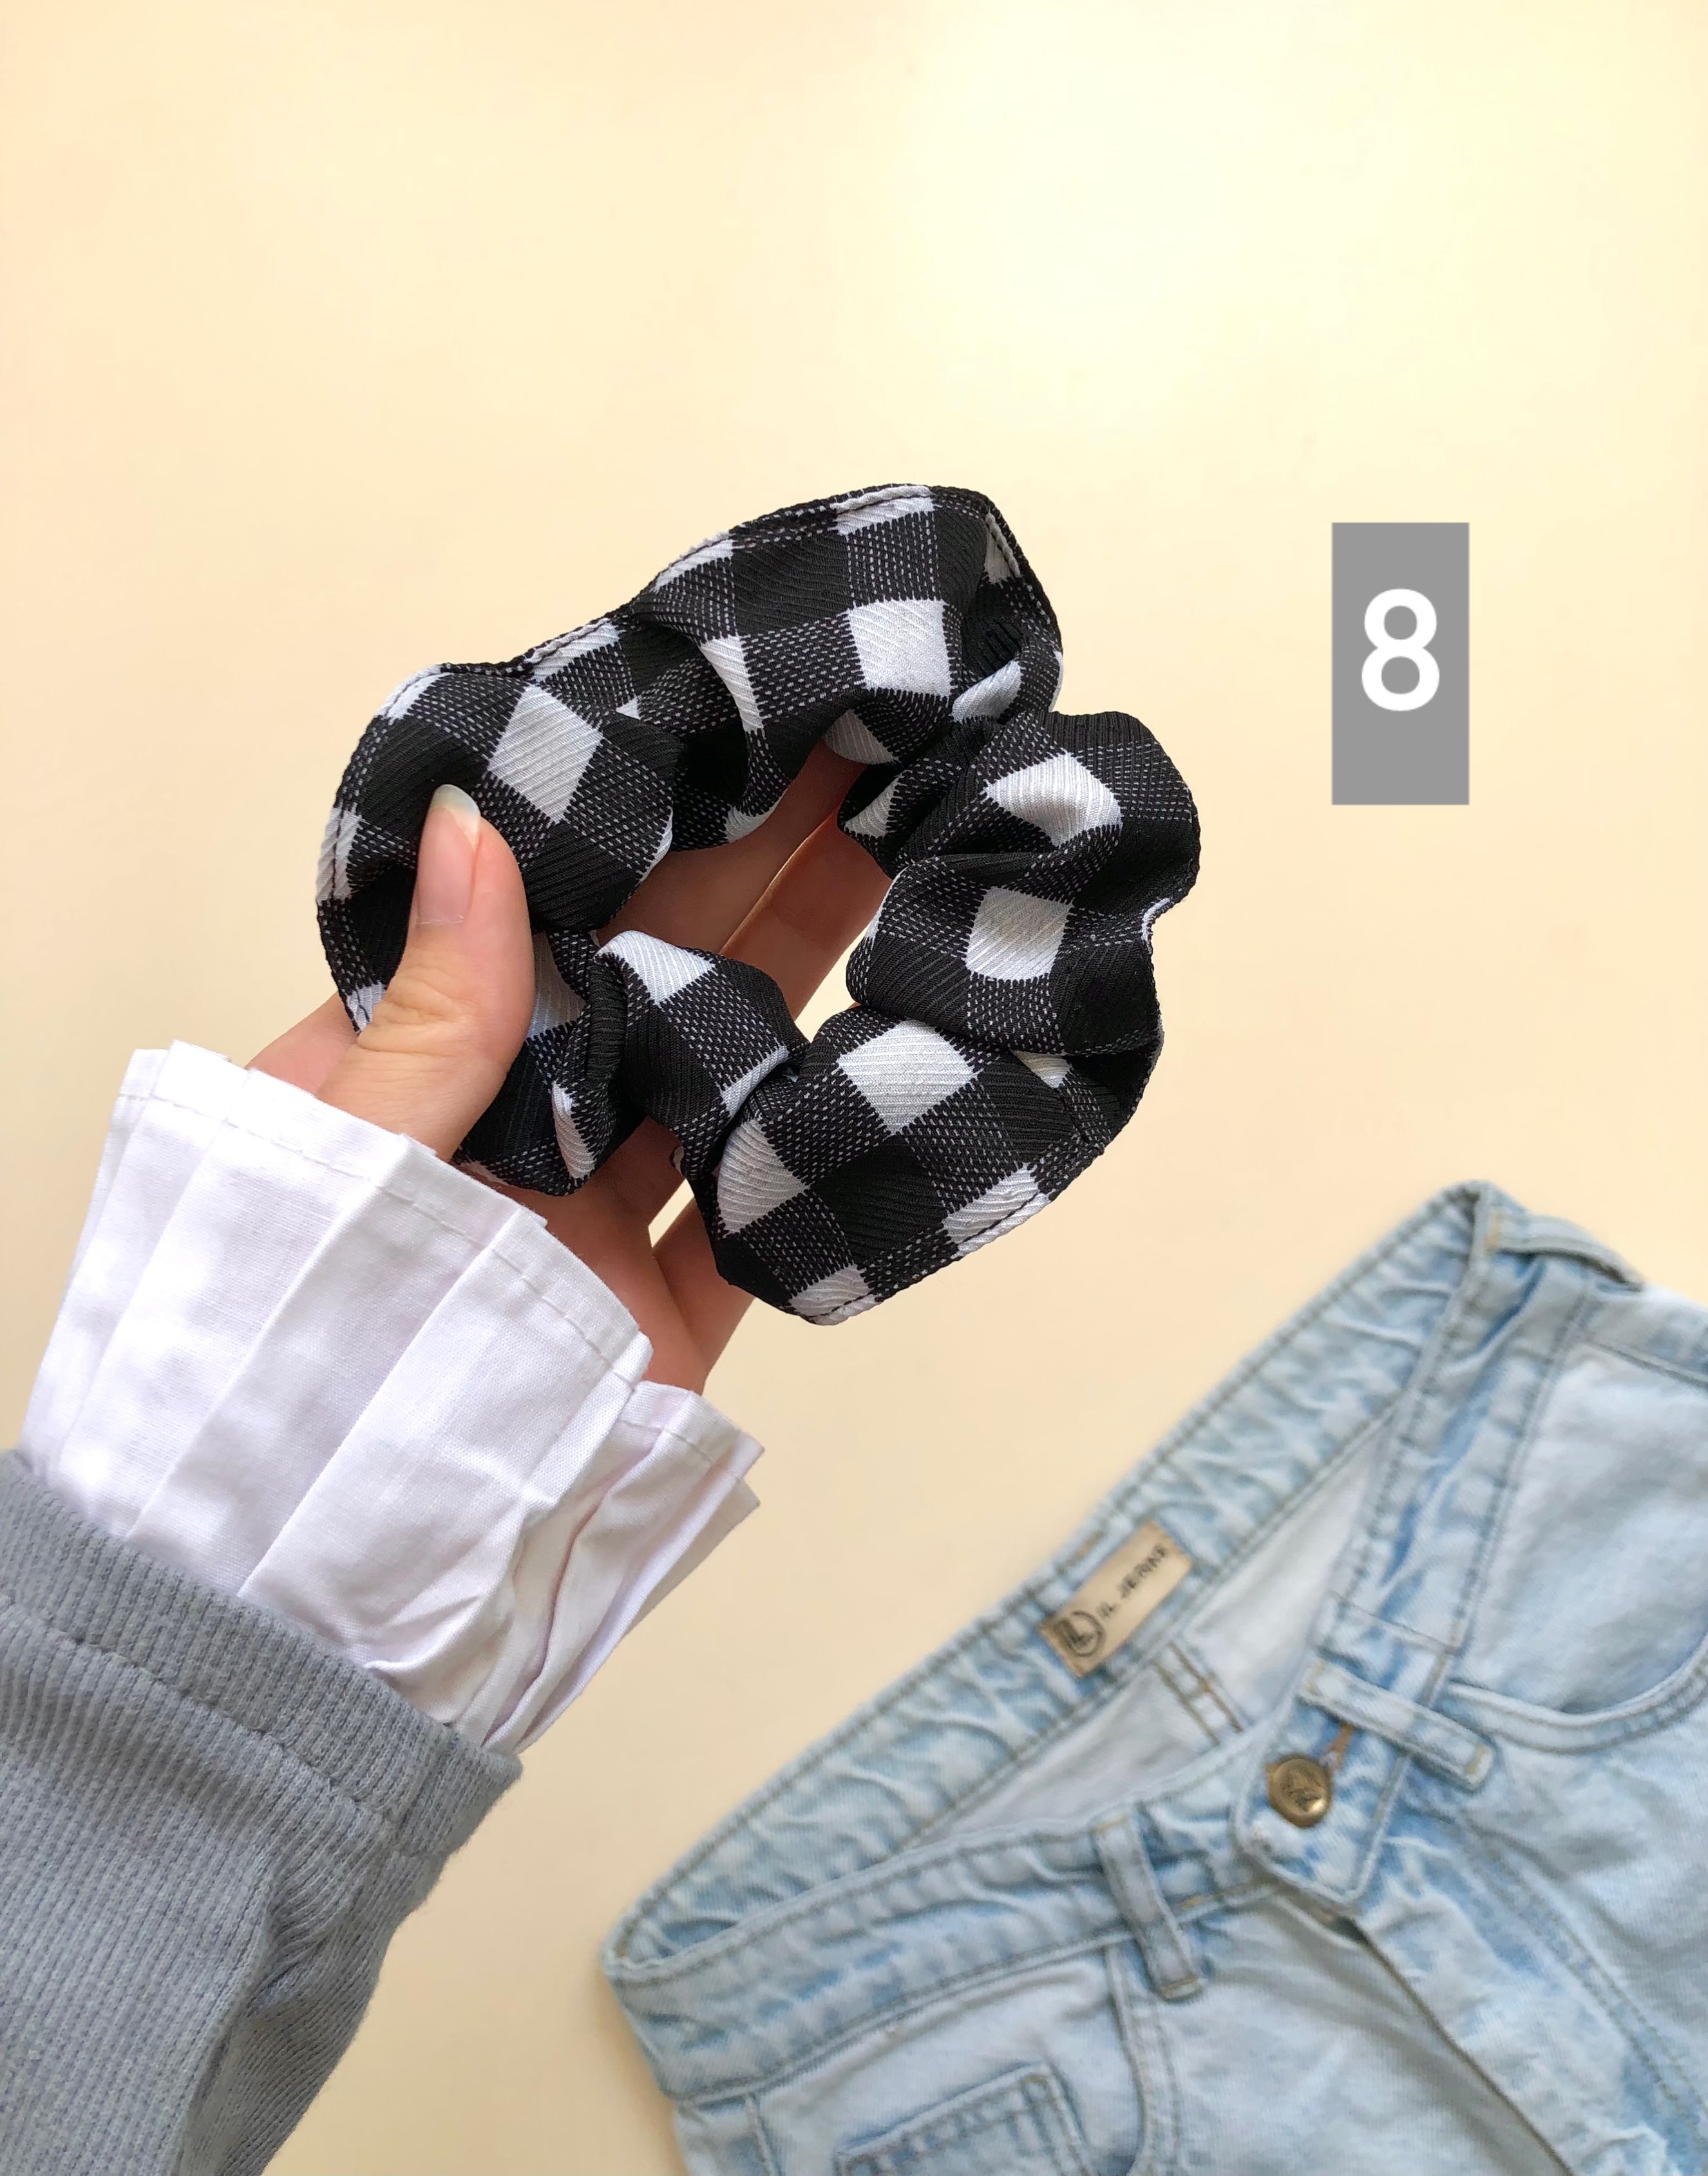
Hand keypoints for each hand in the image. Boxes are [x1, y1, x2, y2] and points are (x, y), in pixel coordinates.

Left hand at [249, 749, 887, 1392]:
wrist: (308, 1588)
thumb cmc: (284, 1356)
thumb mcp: (340, 1156)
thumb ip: (431, 1011)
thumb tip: (479, 825)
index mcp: (414, 1073)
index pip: (530, 917)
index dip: (623, 826)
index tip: (707, 728)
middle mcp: (514, 1134)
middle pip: (646, 980)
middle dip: (744, 870)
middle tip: (846, 750)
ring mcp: (592, 1230)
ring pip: (717, 1077)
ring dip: (802, 976)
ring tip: (895, 850)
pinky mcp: (662, 1323)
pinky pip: (758, 1218)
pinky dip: (820, 1147)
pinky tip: (896, 1040)